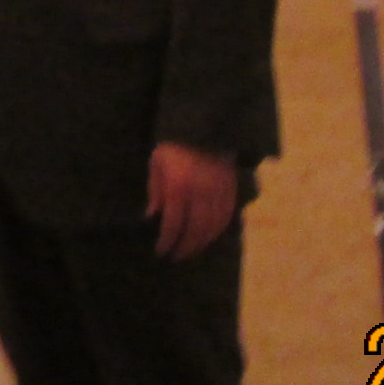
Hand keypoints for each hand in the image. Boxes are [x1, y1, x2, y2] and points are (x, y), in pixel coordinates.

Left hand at [145, 141, 237, 260]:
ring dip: (202, 243)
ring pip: (213, 228)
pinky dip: (217, 231)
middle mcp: (200, 194)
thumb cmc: (174, 145)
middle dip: (185, 247)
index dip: (167, 241)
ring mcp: (219, 193)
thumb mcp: (157, 163)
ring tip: (191, 249)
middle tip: (177, 256)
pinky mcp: (231, 190)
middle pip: (195, 231)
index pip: (173, 224)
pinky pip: (226, 218)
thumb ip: (155, 191)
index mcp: (178, 187)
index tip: (161, 252)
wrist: (204, 127)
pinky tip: (209, 236)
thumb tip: (152, 217)